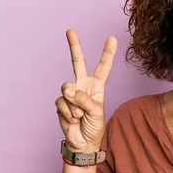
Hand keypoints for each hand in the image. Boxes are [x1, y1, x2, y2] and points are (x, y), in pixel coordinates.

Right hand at [56, 29, 117, 152]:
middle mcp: (83, 86)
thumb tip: (66, 89)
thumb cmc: (94, 127)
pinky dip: (67, 112)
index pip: (103, 67)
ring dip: (74, 105)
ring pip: (67, 88)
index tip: (112, 38)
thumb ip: (83, 99)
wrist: (82, 143)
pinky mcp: (61, 102)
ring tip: (79, 116)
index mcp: (97, 86)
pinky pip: (61, 102)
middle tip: (70, 30)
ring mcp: (71, 93)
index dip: (108, 53)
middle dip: (74, 46)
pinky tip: (72, 119)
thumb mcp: (96, 112)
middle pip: (78, 62)